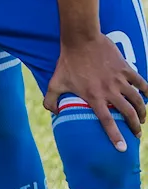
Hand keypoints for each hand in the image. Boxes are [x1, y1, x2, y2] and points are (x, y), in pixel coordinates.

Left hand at [46, 35, 147, 150]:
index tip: (122, 148)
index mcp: (94, 97)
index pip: (107, 122)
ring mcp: (119, 80)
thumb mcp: (55, 81)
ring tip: (142, 119)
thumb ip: (50, 99)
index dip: (116, 136)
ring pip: (138, 100)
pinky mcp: (126, 69)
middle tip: (137, 134)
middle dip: (135, 127)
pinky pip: (141, 82)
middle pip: (128, 114)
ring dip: (143, 112)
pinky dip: (147, 91)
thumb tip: (52, 112)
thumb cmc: (67, 61)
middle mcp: (110, 91)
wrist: (80, 39)